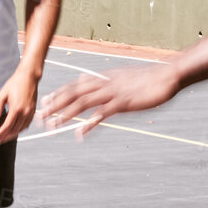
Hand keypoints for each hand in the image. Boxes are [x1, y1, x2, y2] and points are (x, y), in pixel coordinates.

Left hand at [0, 70, 40, 144]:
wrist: (29, 77)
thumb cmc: (16, 83)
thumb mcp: (2, 95)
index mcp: (16, 108)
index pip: (7, 126)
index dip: (0, 134)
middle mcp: (25, 112)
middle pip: (14, 130)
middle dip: (5, 137)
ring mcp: (30, 112)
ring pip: (21, 129)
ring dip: (12, 135)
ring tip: (5, 138)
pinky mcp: (33, 112)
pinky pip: (26, 125)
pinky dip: (20, 130)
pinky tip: (14, 131)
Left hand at [40, 63, 180, 135]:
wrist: (167, 75)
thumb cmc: (147, 77)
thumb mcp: (121, 75)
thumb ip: (103, 79)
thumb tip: (87, 79)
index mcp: (103, 77)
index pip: (75, 84)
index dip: (59, 93)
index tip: (45, 101)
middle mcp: (104, 83)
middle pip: (73, 93)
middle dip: (55, 104)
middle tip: (40, 116)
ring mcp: (113, 93)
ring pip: (83, 103)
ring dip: (66, 115)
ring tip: (52, 125)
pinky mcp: (123, 103)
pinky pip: (102, 114)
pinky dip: (89, 123)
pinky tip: (79, 132)